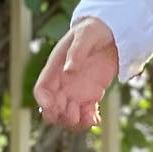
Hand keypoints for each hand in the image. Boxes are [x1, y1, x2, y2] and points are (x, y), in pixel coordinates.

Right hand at [34, 17, 119, 131]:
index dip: (43, 102)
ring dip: (74, 121)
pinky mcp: (91, 95)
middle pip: (51, 109)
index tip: (53, 107)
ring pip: (68, 115)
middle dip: (59, 116)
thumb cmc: (93, 30)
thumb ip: (76, 52)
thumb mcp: (86, 35)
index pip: (42, 90)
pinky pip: (86, 114)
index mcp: (55, 68)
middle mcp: (63, 83)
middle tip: (73, 114)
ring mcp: (76, 91)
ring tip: (89, 118)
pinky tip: (96, 119)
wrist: (111, 32)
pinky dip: (89, 120)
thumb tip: (67, 71)